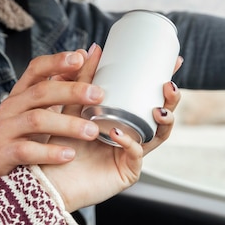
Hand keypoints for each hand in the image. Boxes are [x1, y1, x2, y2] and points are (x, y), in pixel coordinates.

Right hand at [0, 49, 104, 189]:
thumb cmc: (22, 134)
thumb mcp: (38, 107)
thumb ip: (60, 83)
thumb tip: (83, 54)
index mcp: (22, 92)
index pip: (37, 68)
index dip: (57, 61)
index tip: (80, 58)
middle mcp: (12, 106)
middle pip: (41, 91)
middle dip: (72, 91)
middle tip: (98, 95)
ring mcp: (6, 128)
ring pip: (37, 120)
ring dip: (68, 124)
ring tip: (92, 131)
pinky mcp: (3, 153)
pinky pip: (27, 150)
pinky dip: (49, 152)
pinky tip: (69, 155)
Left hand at [42, 44, 181, 211]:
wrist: (47, 175)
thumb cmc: (62, 141)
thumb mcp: (73, 104)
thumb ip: (83, 79)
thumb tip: (93, 49)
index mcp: (126, 118)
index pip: (152, 97)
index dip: (167, 81)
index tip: (176, 62)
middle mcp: (134, 134)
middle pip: (163, 116)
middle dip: (172, 100)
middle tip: (169, 86)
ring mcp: (133, 153)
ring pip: (159, 135)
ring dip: (164, 120)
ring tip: (157, 109)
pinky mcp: (127, 171)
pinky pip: (135, 154)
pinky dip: (130, 141)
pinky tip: (119, 131)